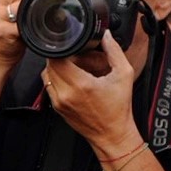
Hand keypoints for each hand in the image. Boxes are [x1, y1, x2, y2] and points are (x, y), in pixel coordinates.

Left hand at [40, 29, 139, 143]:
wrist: (112, 134)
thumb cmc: (118, 109)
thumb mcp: (124, 75)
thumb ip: (114, 51)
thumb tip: (105, 35)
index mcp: (81, 85)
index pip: (57, 58)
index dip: (63, 48)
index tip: (73, 47)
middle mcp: (66, 94)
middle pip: (50, 65)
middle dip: (60, 56)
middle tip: (75, 56)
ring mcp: (59, 102)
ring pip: (47, 75)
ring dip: (56, 67)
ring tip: (73, 68)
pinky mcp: (57, 108)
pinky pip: (49, 86)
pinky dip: (57, 79)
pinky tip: (72, 80)